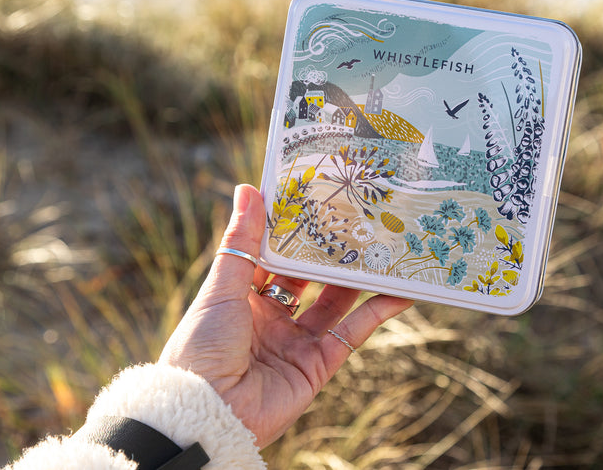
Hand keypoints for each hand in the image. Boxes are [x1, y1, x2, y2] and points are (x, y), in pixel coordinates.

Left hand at [159, 183, 412, 445]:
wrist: (207, 414)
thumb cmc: (201, 348)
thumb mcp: (221, 287)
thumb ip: (241, 241)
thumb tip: (248, 188)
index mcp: (243, 298)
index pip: (275, 258)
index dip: (294, 233)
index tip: (318, 201)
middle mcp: (272, 318)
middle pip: (310, 278)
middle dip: (332, 252)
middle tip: (359, 219)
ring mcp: (297, 342)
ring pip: (336, 301)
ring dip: (359, 277)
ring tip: (384, 245)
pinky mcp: (319, 366)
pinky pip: (353, 333)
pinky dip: (378, 312)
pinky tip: (401, 291)